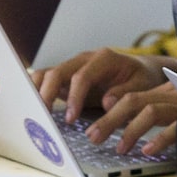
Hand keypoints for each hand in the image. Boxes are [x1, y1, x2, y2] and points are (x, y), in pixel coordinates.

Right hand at [31, 48, 167, 118]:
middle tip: (44, 116)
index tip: (71, 118)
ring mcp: (73, 67)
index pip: (82, 76)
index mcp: (103, 58)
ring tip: (34, 113)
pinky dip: (38, 93)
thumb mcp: (142, 86)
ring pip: (47, 73)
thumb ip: (125, 93)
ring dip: (38, 92)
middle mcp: (84, 60)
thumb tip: (107, 103)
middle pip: (58, 71)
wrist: (141, 72)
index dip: (74, 97)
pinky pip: (47, 81)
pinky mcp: (67, 78)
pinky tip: (35, 109)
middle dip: (48, 94)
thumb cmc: (142, 78)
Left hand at [86, 82, 176, 152]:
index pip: (127, 95)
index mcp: (160, 92)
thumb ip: (147, 111)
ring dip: (131, 131)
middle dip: (109, 120)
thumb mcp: (172, 106)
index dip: (105, 110)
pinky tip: (148, 150)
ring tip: (119, 149)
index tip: (90, 128)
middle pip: (132, 101)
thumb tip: (116, 119)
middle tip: (92, 137)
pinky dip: (160, 139)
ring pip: (150, 112)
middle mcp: (169, 95)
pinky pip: (176, 128)